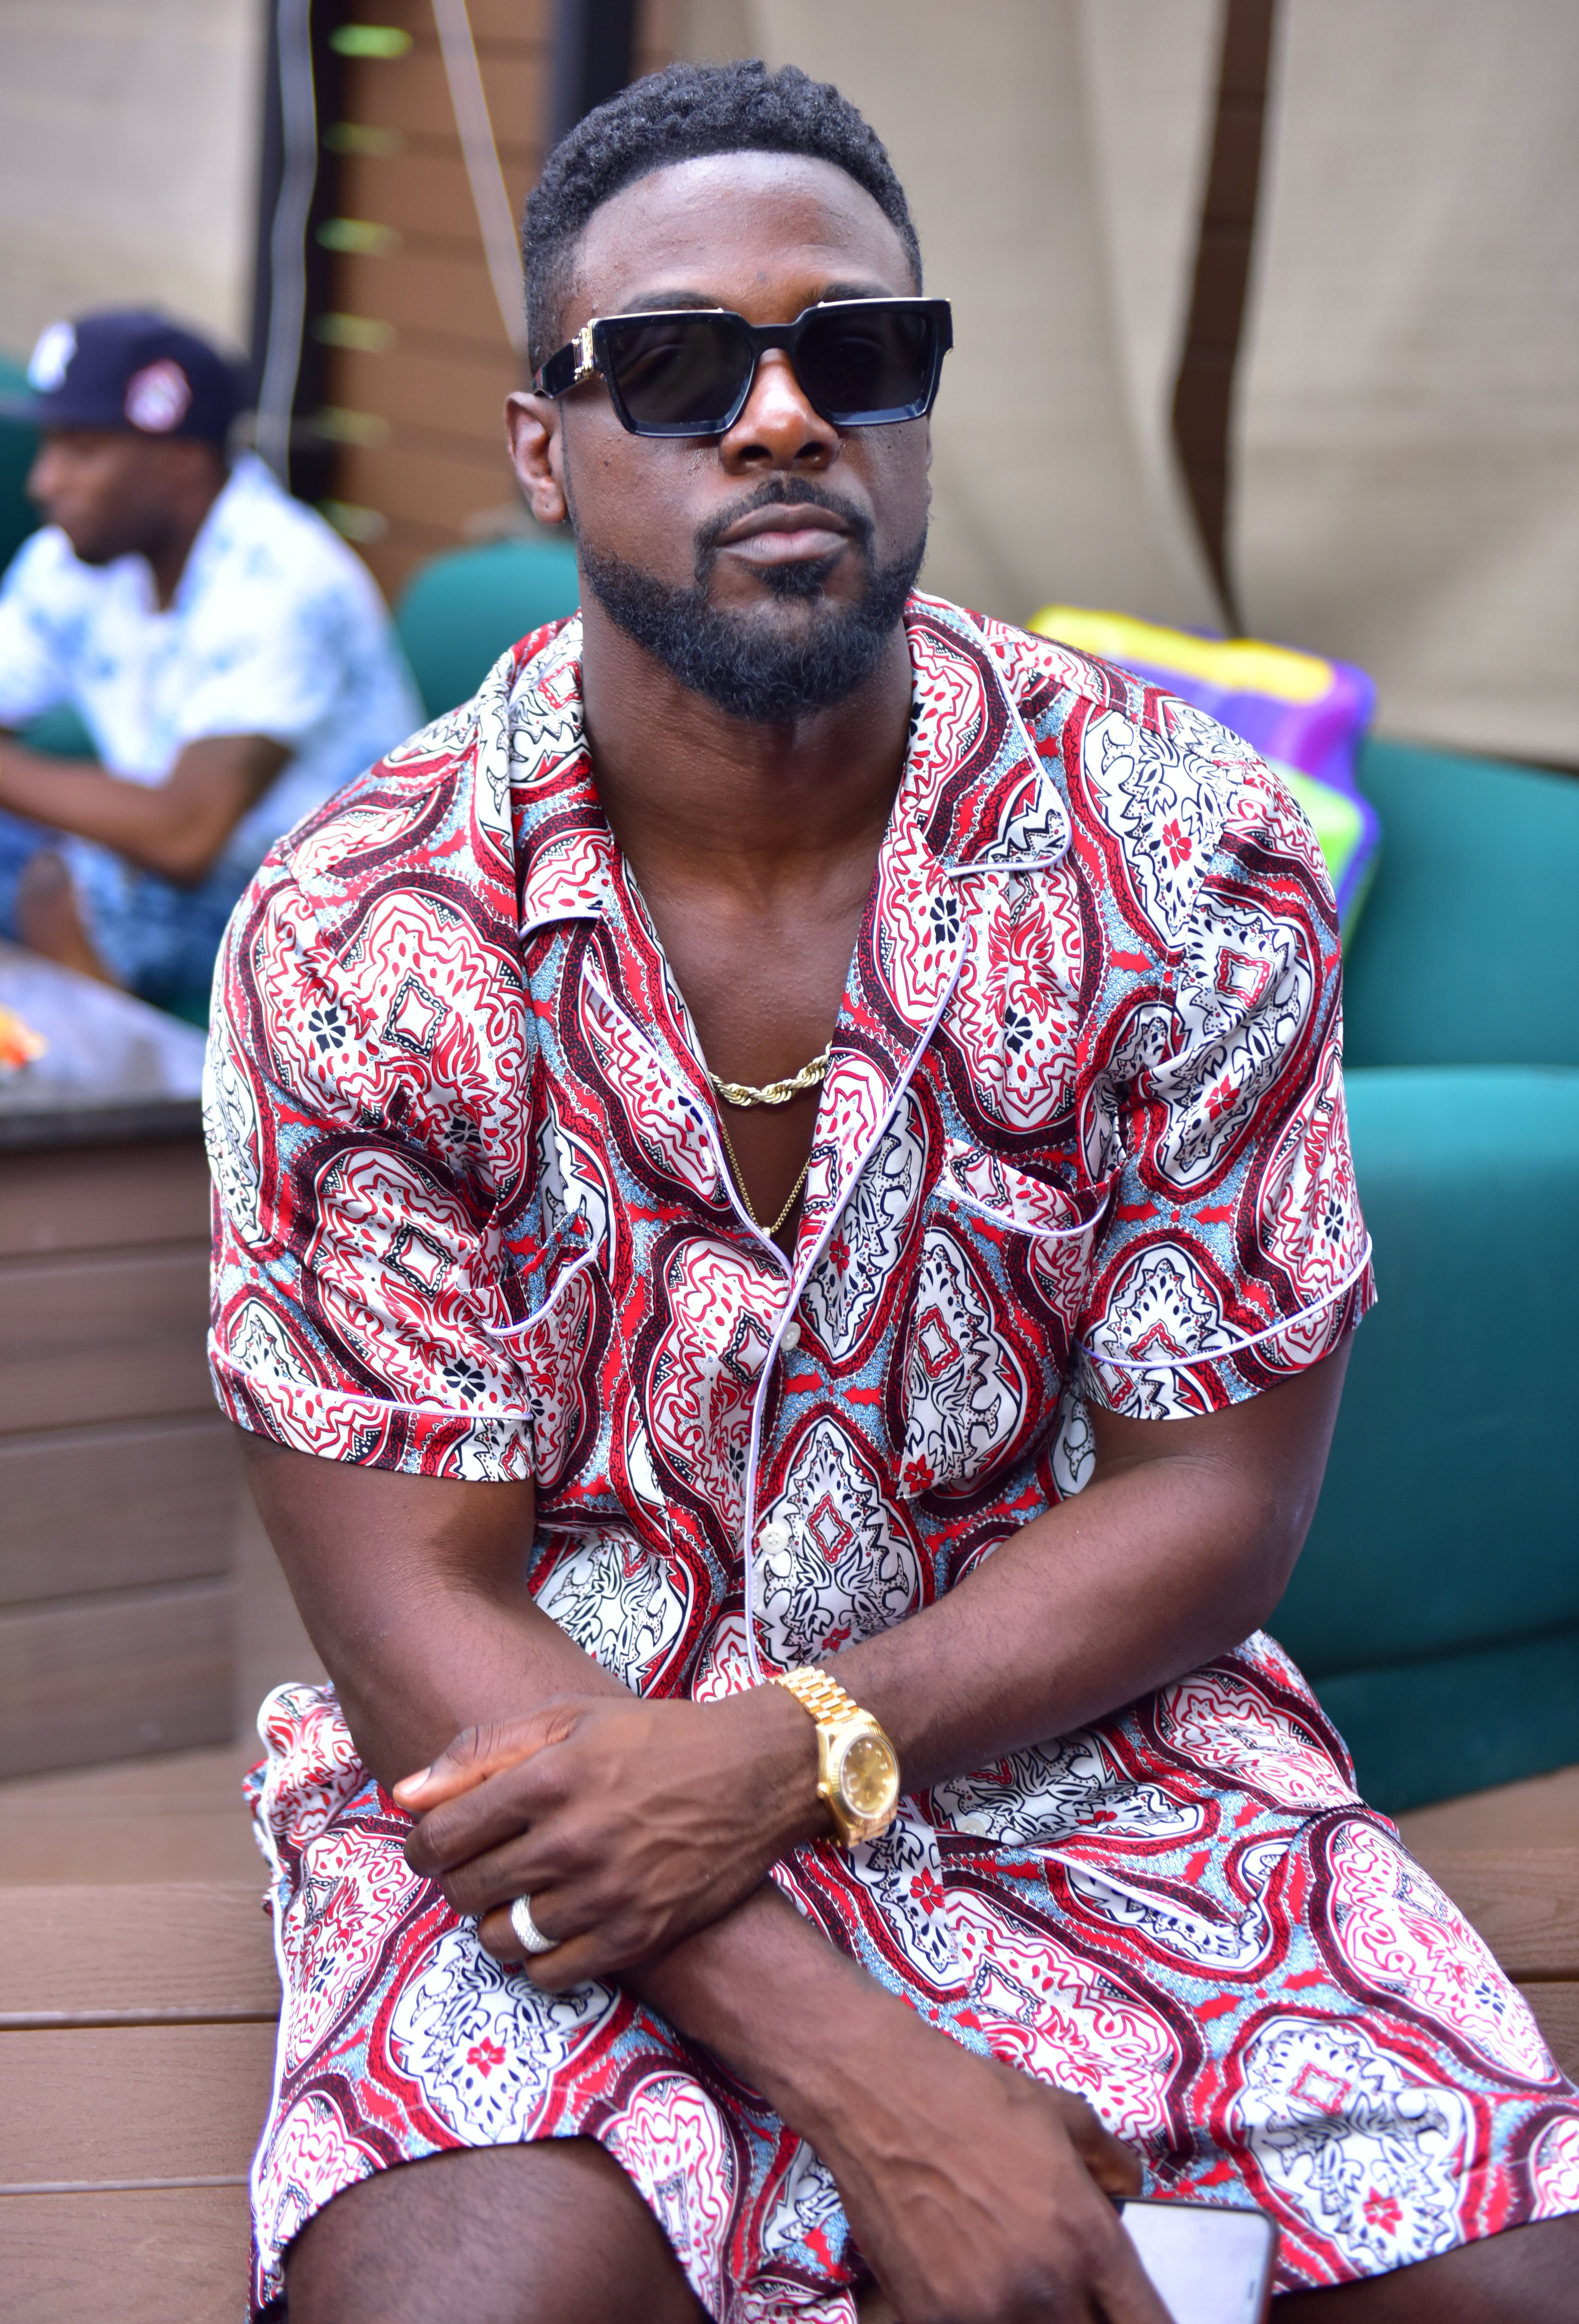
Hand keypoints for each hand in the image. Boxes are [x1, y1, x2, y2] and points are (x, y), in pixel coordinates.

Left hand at [396, 1687, 824, 1987]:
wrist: (755, 1773)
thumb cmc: (656, 1738)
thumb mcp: (570, 1716)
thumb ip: (482, 1750)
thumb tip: (406, 1794)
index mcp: (547, 1778)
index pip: (441, 1837)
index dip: (423, 1848)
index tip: (431, 1848)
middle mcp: (571, 1839)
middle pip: (466, 1890)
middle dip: (459, 1882)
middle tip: (480, 1868)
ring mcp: (605, 1892)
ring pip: (502, 1938)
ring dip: (496, 1922)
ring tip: (516, 1898)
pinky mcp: (637, 1933)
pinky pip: (552, 1973)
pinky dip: (539, 1958)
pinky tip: (552, 1926)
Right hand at [813, 2010, 1168, 2323]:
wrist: (878, 2094)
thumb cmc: (969, 2095)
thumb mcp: (1059, 2112)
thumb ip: (1107, 2158)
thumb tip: (1128, 2184)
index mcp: (1087, 2238)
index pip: (1145, 2322)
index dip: (1143, 2322)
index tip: (1127, 2312)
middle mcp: (1046, 2286)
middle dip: (1087, 2315)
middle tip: (1068, 2289)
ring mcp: (985, 2311)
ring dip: (1037, 2315)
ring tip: (1014, 2279)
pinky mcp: (930, 2319)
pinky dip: (978, 2315)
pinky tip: (968, 2281)